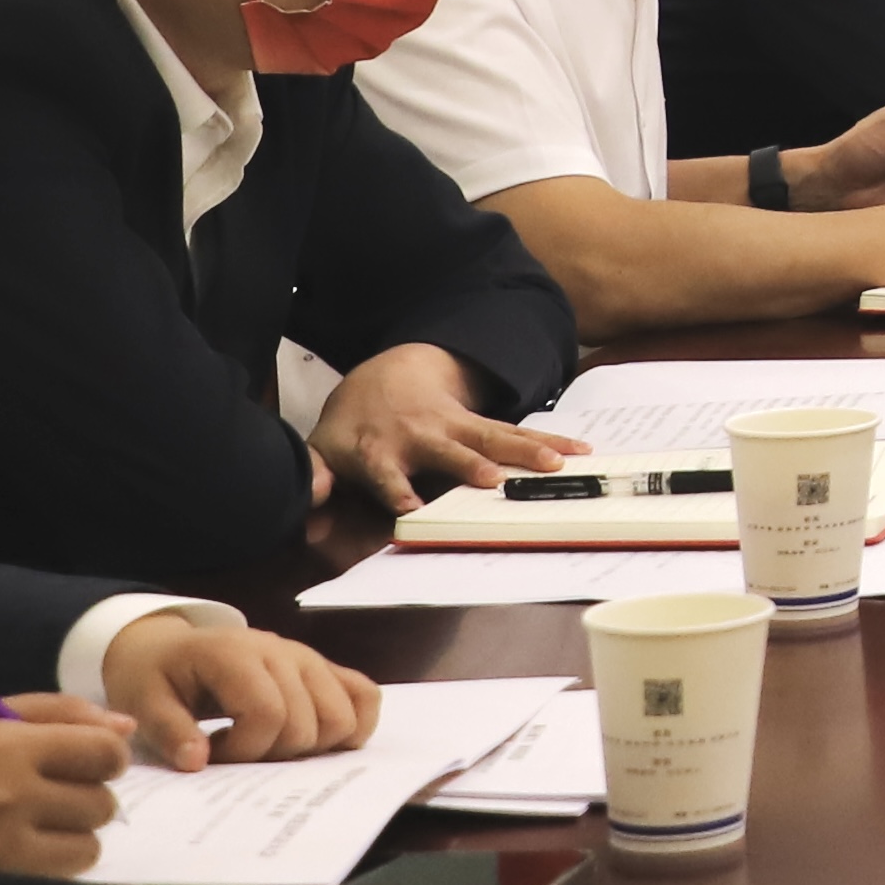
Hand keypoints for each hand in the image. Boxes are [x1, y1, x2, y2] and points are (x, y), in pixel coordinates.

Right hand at [0, 702, 130, 874]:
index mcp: (3, 745)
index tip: (82, 757)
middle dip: (86, 793)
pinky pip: (56, 876)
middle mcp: (8, 798)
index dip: (103, 754)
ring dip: (71, 833)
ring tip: (29, 821)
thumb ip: (53, 714)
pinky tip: (15, 848)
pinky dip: (49, 863)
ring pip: (88, 846)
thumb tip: (124, 728)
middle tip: (48, 789)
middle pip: (102, 802)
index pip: (104, 753)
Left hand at [100, 619, 378, 768]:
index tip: (214, 754)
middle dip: (274, 754)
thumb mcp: (143, 702)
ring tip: (271, 743)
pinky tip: (317, 741)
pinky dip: (354, 725)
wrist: (168, 647)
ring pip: (342, 715)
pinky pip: (365, 694)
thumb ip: (170, 731)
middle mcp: (282, 650)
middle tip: (240, 750)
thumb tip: (199, 763)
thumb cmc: (155, 677)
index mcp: (236, 654)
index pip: (268, 714)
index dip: (245, 750)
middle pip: (307, 723)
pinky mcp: (323, 668)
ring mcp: (309, 657)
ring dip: (312, 746)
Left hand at [310, 345, 574, 514]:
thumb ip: (316, 476)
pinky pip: (518, 432)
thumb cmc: (355, 426)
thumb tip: (303, 500)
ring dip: (525, 450)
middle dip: (472, 465)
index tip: (409, 508)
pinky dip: (549, 441)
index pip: (387, 474)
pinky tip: (580, 449)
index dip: (396, 490)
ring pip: (494, 437)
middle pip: (451, 452)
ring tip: (557, 463)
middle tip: (495, 480)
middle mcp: (423, 437)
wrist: (388, 376)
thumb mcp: (326, 449)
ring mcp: (456, 427)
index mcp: (381, 451)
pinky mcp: (482, 424)